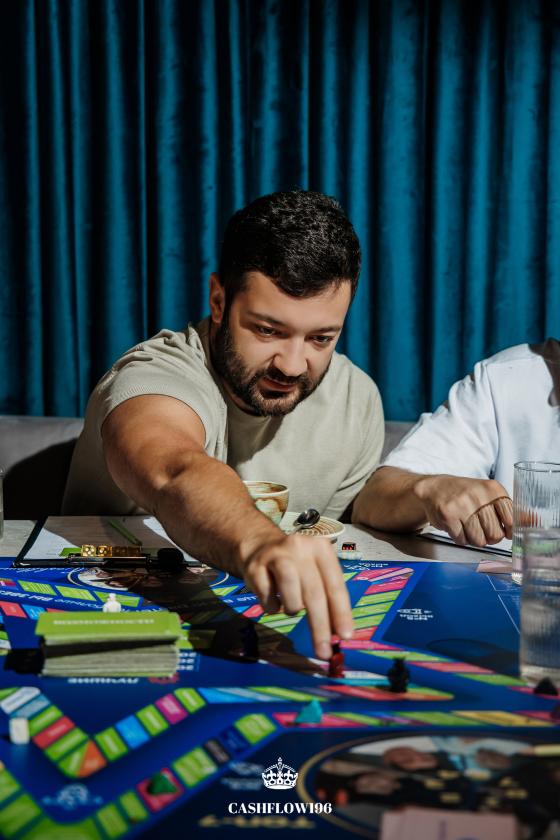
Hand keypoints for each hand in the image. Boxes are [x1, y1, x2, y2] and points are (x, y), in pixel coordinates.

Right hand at [242, 533, 352, 659]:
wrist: (258, 545)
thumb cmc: (295, 563)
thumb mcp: (315, 571)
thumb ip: (327, 596)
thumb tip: (337, 634)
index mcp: (321, 549)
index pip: (335, 585)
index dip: (341, 613)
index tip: (345, 637)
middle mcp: (300, 548)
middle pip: (314, 593)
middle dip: (320, 626)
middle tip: (323, 651)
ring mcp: (276, 556)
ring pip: (291, 595)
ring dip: (293, 609)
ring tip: (292, 607)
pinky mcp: (255, 567)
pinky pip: (267, 598)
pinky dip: (272, 606)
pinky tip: (273, 599)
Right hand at [413, 475, 512, 546]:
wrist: (435, 488)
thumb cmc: (466, 494)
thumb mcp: (490, 496)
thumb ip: (510, 510)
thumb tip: (532, 522)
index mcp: (493, 490)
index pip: (512, 520)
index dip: (508, 531)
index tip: (504, 531)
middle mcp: (479, 495)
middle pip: (495, 535)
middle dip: (489, 537)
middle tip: (481, 528)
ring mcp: (463, 505)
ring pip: (479, 540)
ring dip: (474, 539)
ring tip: (468, 526)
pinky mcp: (448, 515)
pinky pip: (462, 540)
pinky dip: (460, 538)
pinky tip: (457, 526)